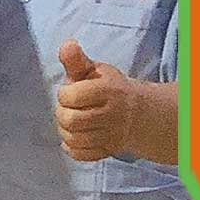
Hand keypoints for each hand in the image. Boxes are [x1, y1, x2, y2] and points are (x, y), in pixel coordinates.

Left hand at [53, 39, 138, 163]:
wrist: (137, 112)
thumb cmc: (108, 87)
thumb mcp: (93, 70)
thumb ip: (76, 60)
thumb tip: (66, 44)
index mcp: (109, 91)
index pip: (72, 96)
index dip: (64, 94)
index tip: (70, 92)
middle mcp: (114, 114)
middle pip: (71, 120)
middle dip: (62, 113)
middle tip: (69, 108)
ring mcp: (113, 135)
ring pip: (74, 139)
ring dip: (65, 130)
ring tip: (72, 121)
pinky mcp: (109, 150)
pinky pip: (81, 155)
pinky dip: (72, 147)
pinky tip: (76, 135)